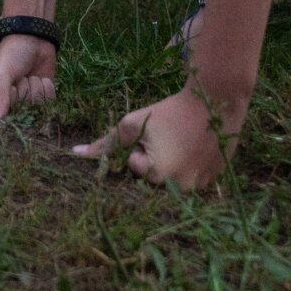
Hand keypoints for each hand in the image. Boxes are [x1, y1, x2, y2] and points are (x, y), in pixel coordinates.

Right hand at [0, 33, 57, 121]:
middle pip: (19, 116)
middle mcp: (7, 105)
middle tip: (20, 78)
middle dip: (22, 93)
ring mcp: (25, 103)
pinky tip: (41, 78)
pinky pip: (48, 105)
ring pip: (35, 110)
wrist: (35, 38)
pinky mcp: (42, 99)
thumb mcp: (0, 73)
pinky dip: (47, 90)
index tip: (10, 88)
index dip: (8, 104)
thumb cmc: (11, 54)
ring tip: (30, 76)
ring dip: (35, 89)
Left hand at [77, 86, 239, 190]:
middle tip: (167, 139)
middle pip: (153, 179)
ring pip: (173, 181)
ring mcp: (199, 188)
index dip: (139, 149)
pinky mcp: (213, 182)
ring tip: (181, 142)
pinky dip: (190, 167)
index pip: (134, 168)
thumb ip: (106, 143)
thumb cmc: (169, 111)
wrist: (215, 101)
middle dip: (154, 161)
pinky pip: (192, 180)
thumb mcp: (133, 123)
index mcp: (156, 175)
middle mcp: (178, 188)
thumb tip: (75, 154)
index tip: (152, 136)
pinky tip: (195, 147)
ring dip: (172, 166)